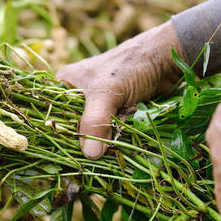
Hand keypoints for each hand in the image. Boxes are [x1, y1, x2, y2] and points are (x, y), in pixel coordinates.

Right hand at [56, 21, 181, 158]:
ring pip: (92, 132)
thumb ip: (95, 122)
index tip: (62, 154)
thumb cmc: (131, 65)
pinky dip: (113, 141)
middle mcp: (79, 96)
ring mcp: (98, 105)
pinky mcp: (115, 114)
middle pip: (72, 127)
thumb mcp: (107, 93)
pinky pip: (108, 133)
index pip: (52, 114)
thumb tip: (90, 155)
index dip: (56, 134)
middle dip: (80, 142)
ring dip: (99, 144)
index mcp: (66, 84)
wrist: (168, 60)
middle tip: (85, 160)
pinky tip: (114, 152)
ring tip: (102, 158)